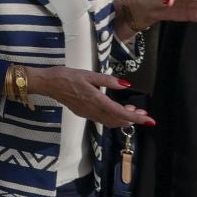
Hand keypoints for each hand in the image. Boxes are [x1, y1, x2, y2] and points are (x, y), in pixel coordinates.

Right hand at [24, 66, 151, 127]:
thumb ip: (107, 80)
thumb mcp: (88, 74)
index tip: (149, 121)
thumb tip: (125, 84)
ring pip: (110, 122)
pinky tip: (116, 109)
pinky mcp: (83, 113)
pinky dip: (113, 117)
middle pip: (117, 120)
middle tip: (143, 113)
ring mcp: (87, 113)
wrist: (46, 83)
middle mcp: (92, 110)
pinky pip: (102, 119)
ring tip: (132, 110)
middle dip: (132, 119)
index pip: (120, 112)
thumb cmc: (65, 76)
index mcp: (95, 99)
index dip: (136, 118)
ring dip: (123, 119)